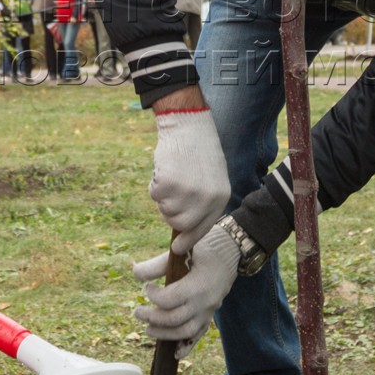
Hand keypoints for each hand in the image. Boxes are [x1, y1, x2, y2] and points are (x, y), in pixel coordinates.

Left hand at [133, 219, 242, 353]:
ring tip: (148, 329)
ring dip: (164, 334)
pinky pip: (199, 335)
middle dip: (153, 318)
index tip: (146, 288)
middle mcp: (205, 302)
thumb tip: (135, 273)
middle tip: (138, 312)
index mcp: (197, 285)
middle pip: (175, 319)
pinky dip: (187, 346)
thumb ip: (158, 264)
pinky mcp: (210, 316)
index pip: (170, 299)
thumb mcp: (183, 251)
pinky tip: (175, 354)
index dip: (154, 297)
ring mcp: (209, 311)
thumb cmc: (205, 248)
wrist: (231, 252)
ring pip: (185, 331)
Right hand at [150, 103, 228, 244]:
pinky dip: (154, 184)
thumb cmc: (199, 152)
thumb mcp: (212, 179)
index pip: (202, 228)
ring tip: (173, 175)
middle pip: (179, 223)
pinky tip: (165, 168)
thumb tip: (185, 229)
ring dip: (163, 197)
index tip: (177, 249)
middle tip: (171, 194)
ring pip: (165, 210)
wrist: (188, 126)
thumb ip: (203, 203)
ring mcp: (187, 193)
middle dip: (170, 214)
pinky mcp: (169, 184)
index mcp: (220, 198)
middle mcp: (206, 199)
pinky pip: (154, 195)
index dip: (188, 240)